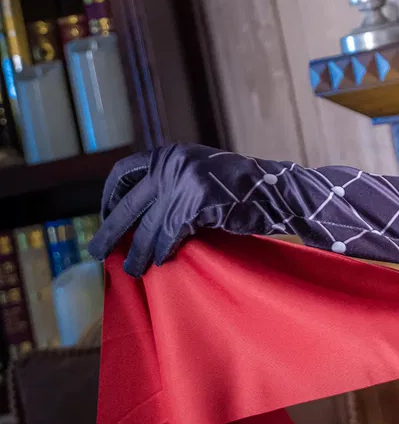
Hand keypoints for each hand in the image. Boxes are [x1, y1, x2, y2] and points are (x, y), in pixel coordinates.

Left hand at [90, 143, 277, 276]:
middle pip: (130, 203)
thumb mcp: (198, 171)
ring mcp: (183, 182)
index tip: (107, 215)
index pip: (123, 172)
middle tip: (97, 250)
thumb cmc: (239, 188)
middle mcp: (172, 163)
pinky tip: (161, 262)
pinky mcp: (195, 203)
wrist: (276, 190)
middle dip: (111, 230)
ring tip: (132, 269)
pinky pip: (169, 235)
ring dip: (138, 252)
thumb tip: (136, 213)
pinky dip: (163, 251)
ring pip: (148, 226)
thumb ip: (171, 182)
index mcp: (170, 153)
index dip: (110, 196)